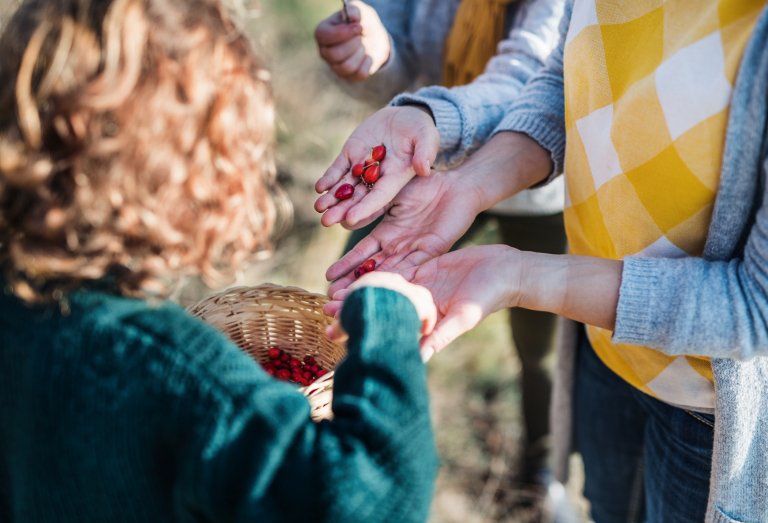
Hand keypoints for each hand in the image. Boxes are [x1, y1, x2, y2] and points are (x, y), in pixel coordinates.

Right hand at [314, 1, 390, 80]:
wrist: (374, 37)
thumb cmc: (362, 22)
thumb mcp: (360, 11)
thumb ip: (355, 10)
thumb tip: (353, 17)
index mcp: (322, 33)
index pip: (323, 36)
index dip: (343, 33)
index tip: (358, 27)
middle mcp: (325, 51)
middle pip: (334, 54)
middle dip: (354, 44)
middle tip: (361, 36)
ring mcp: (335, 66)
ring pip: (346, 67)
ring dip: (361, 54)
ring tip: (363, 46)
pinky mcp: (349, 76)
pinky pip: (359, 74)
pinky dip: (368, 63)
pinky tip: (368, 56)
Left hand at [315, 105, 439, 227]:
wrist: (403, 118)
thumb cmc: (420, 130)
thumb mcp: (427, 136)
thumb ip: (426, 152)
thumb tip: (423, 169)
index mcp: (396, 178)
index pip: (379, 197)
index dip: (365, 208)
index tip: (351, 219)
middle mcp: (377, 177)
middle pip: (358, 197)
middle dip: (342, 209)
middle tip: (326, 221)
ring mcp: (362, 167)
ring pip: (345, 186)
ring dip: (332, 198)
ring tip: (318, 208)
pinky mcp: (351, 155)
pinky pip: (338, 169)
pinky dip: (329, 178)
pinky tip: (319, 188)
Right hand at [323, 170, 481, 310]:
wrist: (456, 184)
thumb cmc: (424, 184)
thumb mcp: (391, 194)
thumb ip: (372, 205)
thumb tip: (347, 212)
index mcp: (387, 233)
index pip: (363, 253)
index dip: (346, 264)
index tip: (328, 276)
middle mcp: (399, 246)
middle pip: (373, 268)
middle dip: (354, 283)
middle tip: (334, 298)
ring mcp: (415, 251)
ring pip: (391, 272)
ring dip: (373, 285)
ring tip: (355, 298)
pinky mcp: (433, 249)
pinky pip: (414, 264)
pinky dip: (399, 276)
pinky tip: (385, 286)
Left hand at [329, 245, 521, 360]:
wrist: (506, 271)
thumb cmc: (488, 298)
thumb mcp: (463, 318)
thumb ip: (439, 336)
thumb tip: (419, 359)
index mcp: (424, 321)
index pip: (387, 326)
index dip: (364, 328)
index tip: (336, 331)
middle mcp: (418, 306)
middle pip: (381, 308)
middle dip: (355, 310)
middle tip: (325, 312)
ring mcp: (419, 286)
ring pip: (383, 287)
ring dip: (359, 290)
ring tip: (332, 293)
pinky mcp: (423, 266)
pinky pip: (395, 267)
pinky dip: (374, 269)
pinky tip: (353, 270)